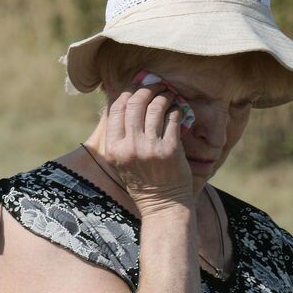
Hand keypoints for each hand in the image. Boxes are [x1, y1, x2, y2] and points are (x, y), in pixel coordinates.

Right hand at [99, 86, 192, 212]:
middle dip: (147, 90)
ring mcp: (150, 148)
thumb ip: (120, 137)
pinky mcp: (170, 150)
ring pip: (155, 108)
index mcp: (114, 149)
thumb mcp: (121, 162)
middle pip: (135, 104)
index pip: (116, 109)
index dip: (127, 94)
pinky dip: (176, 110)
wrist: (162, 206)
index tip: (136, 89)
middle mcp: (130, 147)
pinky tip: (177, 110)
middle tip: (156, 86)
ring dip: (164, 96)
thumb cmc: (143, 183)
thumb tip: (125, 104)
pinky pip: (172, 119)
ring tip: (169, 95)